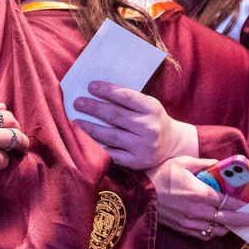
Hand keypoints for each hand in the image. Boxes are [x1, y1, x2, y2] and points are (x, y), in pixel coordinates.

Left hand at [70, 82, 197, 170]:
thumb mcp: (148, 105)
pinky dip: (97, 147)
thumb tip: (96, 91)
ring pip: (111, 136)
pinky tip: (85, 140)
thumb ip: (128, 100)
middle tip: (77, 102)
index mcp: (152, 108)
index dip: (107, 90)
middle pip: (115, 116)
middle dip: (93, 108)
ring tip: (76, 121)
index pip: (126, 96)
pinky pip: (112, 154)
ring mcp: (143, 146)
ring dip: (90, 128)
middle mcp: (149, 128)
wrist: (172, 145)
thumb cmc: (152, 119)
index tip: (90, 86)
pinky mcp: (137, 162)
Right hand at [150, 157, 248, 240]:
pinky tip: (217, 224)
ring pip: (219, 230)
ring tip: (240, 221)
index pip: (232, 204)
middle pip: (232, 221)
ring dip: (231, 226)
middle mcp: (199, 211)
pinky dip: (215, 231)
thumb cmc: (160, 173)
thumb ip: (204, 163)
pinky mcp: (183, 229)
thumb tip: (219, 164)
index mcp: (201, 193)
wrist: (138, 192)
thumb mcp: (183, 162)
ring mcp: (191, 223)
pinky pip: (205, 235)